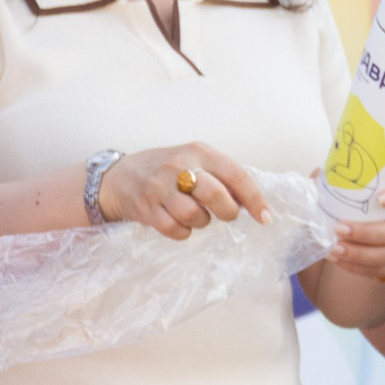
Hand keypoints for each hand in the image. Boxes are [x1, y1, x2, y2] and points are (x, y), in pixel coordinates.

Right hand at [98, 143, 269, 237]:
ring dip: (203, 222)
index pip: (235, 174)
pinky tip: (181, 224)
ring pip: (194, 215)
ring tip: (199, 216)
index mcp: (199, 152)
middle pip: (215, 194)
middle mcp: (179, 167)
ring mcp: (159, 188)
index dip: (254, 198)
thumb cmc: (169, 170)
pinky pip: (174, 229)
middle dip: (228, 212)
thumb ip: (223, 176)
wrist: (119, 177)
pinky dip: (184, 232)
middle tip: (228, 215)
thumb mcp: (196, 161)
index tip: (265, 217)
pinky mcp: (145, 209)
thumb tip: (252, 202)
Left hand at [324, 182, 384, 283]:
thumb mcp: (361, 194)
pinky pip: (379, 270)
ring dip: (359, 253)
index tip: (380, 198)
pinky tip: (338, 260)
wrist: (380, 236)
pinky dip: (356, 267)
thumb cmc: (368, 208)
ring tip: (334, 249)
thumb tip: (316, 174)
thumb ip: (342, 184)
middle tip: (339, 228)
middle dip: (367, 232)